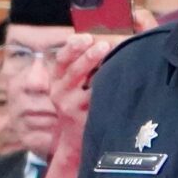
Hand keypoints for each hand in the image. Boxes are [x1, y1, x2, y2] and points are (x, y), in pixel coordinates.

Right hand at [46, 37, 115, 163]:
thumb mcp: (69, 85)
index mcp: (56, 80)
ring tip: (111, 56)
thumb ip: (79, 64)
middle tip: (103, 44)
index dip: (72, 47)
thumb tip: (98, 38)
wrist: (73, 139)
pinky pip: (100, 100)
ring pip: (88, 86)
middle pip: (72, 71)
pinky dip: (110, 88)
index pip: (61, 59)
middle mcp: (60, 93)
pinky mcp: (85, 118)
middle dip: (87, 56)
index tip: (85, 37)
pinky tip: (122, 80)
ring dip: (99, 70)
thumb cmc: (78, 104)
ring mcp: (72, 107)